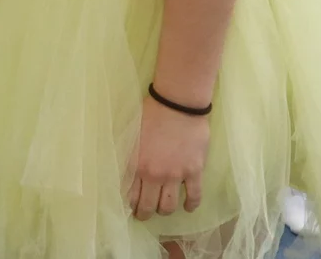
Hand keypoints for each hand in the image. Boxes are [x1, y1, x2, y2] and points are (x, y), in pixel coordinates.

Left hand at [126, 96, 209, 220]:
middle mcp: (155, 175)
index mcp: (136, 165)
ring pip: (169, 205)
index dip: (130, 204)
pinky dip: (191, 205)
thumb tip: (126, 172)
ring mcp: (176, 175)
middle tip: (144, 215)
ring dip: (165, 211)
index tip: (130, 207)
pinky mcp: (194, 171)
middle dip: (144, 213)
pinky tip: (188, 208)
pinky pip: (194, 195)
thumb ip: (130, 156)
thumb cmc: (150, 114)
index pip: (130, 194)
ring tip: (163, 210)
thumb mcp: (131, 136)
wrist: (177, 105)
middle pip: (149, 205)